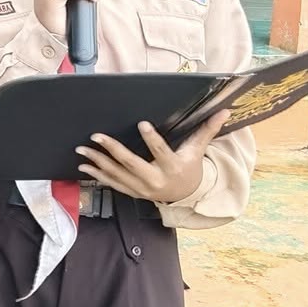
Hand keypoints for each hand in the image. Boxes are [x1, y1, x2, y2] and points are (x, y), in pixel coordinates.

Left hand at [77, 111, 228, 203]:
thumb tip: (225, 111)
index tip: (142, 124)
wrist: (186, 195)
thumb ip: (207, 130)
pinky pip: (112, 184)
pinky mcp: (132, 192)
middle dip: (112, 150)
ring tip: (82, 150)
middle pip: (131, 164)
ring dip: (98, 162)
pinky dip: (97, 175)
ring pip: (117, 175)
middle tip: (96, 136)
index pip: (161, 152)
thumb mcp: (198, 150)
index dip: (152, 139)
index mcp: (172, 167)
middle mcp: (155, 180)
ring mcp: (142, 189)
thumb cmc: (190, 167)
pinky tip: (84, 166)